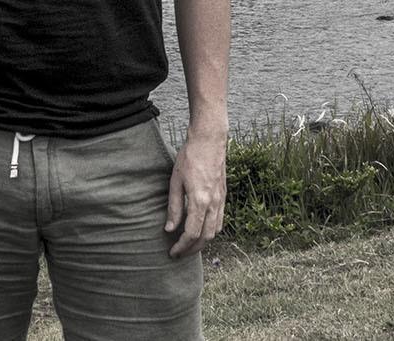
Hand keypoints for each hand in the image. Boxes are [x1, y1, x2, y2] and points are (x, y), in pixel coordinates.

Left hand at [164, 127, 226, 257]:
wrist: (209, 140)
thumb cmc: (190, 157)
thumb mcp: (175, 182)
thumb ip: (174, 207)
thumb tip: (170, 229)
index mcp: (200, 201)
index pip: (191, 234)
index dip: (181, 247)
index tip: (172, 252)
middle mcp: (213, 204)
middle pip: (205, 237)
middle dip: (192, 249)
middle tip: (179, 253)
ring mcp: (221, 200)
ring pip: (215, 231)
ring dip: (203, 242)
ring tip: (189, 245)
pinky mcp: (224, 196)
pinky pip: (220, 220)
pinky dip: (211, 231)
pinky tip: (201, 230)